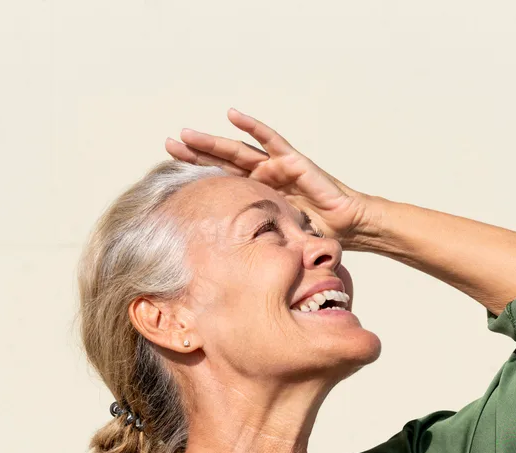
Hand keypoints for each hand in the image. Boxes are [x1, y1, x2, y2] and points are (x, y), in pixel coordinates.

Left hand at [164, 108, 375, 244]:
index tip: (169, 174)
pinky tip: (233, 115)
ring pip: (238, 150)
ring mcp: (276, 166)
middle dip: (195, 153)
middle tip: (168, 144)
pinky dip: (252, 127)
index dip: (197, 176)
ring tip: (187, 133)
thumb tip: (224, 273)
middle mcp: (262, 177)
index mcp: (256, 195)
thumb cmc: (315, 235)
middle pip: (222, 162)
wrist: (347, 227)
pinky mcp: (292, 159)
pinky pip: (270, 140)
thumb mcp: (276, 241)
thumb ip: (255, 245)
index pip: (221, 182)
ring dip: (212, 141)